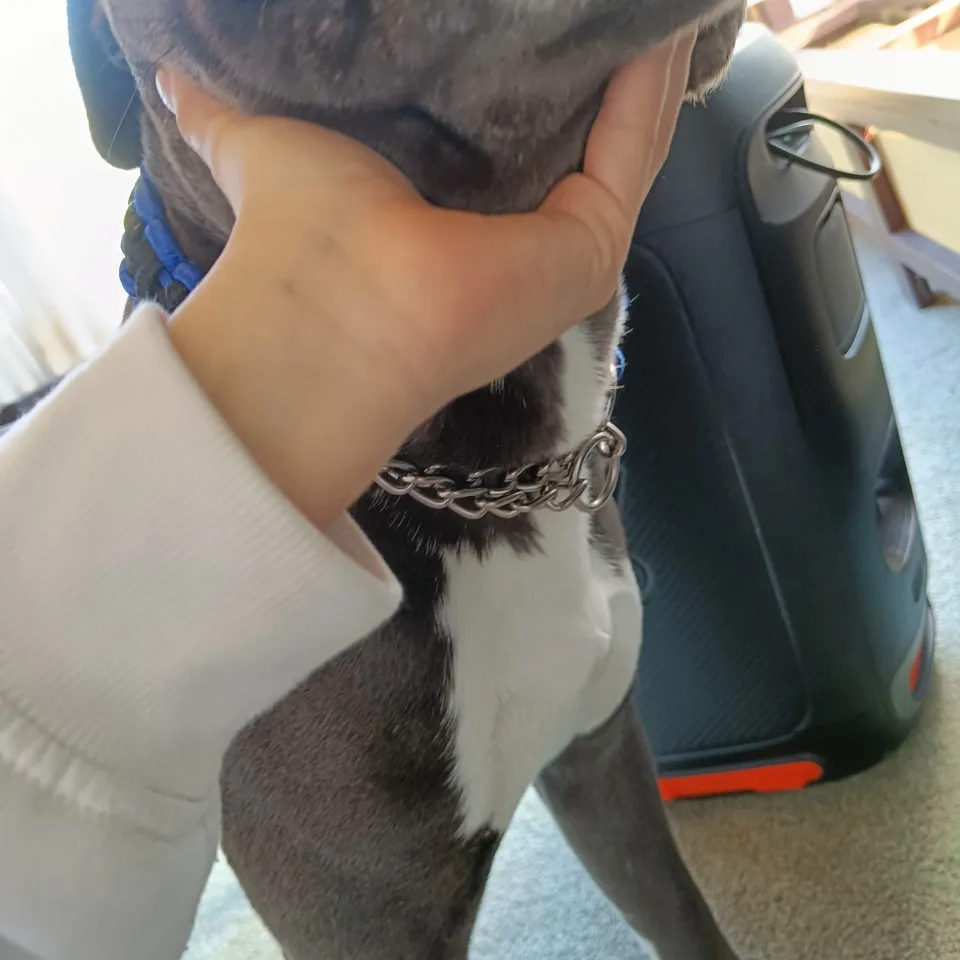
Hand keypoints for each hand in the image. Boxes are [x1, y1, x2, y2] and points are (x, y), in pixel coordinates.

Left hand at [157, 31, 694, 526]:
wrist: (329, 314)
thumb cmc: (298, 238)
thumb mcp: (265, 149)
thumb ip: (226, 114)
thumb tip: (174, 80)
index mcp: (455, 227)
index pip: (515, 145)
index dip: (535, 86)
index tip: (542, 28)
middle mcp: (516, 247)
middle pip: (577, 145)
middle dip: (597, 75)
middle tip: (610, 4)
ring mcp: (562, 256)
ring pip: (620, 149)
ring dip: (636, 77)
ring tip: (644, 2)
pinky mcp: (590, 252)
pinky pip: (631, 155)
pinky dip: (646, 91)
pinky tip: (654, 27)